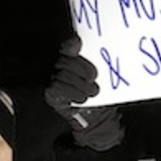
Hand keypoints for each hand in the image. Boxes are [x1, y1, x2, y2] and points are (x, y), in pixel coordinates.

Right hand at [45, 35, 124, 150]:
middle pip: (65, 61)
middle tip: (93, 78)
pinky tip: (81, 98)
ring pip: (62, 75)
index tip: (78, 43)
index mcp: (73, 60)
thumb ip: (101, 65)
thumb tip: (109, 53)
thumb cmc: (101, 95)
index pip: (68, 47)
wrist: (97, 118)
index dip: (71, 44)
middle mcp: (60, 68)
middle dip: (81, 68)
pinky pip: (58, 88)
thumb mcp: (104, 79)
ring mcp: (53, 80)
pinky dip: (72, 93)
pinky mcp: (50, 93)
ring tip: (92, 92)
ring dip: (80, 84)